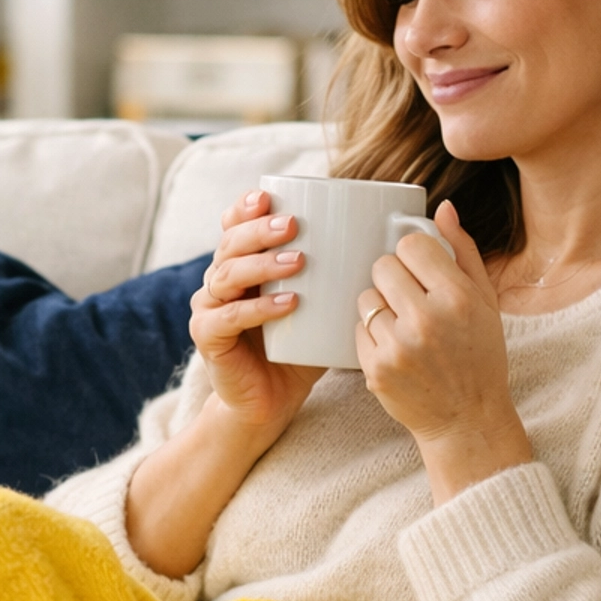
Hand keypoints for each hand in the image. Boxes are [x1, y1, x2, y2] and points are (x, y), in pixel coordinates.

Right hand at [190, 190, 324, 435]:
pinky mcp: (208, 338)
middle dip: (260, 230)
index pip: (234, 225)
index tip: (269, 195)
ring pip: (227, 275)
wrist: (268, 404)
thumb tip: (392, 244)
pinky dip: (258, 308)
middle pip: (230, 243)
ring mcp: (209, 309)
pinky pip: (228, 317)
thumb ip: (339, 276)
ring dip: (263, 264)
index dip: (245, 208)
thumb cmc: (299, 350)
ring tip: (298, 262)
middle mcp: (219, 281)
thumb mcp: (320, 306)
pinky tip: (288, 304)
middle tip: (293, 224)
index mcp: (241, 265)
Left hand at [355, 200, 531, 504]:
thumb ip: (463, 251)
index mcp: (459, 297)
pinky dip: (372, 336)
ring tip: (404, 326)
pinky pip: (358, 330)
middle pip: (382, 266)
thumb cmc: (479, 355)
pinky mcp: (376, 369)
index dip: (412, 255)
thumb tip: (442, 207)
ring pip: (366, 298)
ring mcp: (399, 346)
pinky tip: (396, 350)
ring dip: (379, 307)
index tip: (420, 270)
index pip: (411, 245)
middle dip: (393, 278)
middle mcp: (428, 319)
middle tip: (409, 300)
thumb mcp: (486, 302)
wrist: (467, 420)